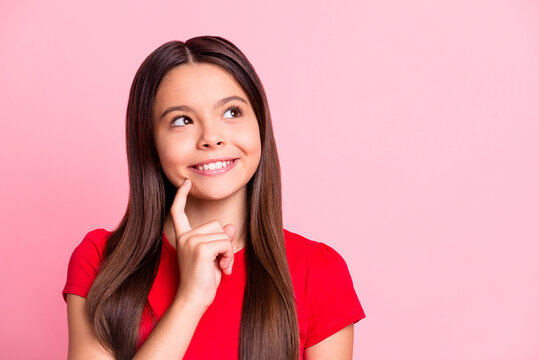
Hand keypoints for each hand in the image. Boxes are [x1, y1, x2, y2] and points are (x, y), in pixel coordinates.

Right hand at [169, 179, 236, 308]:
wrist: (193, 300)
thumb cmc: (203, 281)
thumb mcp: (214, 257)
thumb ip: (221, 240)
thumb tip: (231, 226)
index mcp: (183, 237)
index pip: (179, 212)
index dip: (181, 196)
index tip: (185, 183)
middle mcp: (185, 237)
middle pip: (216, 225)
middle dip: (225, 243)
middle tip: (221, 262)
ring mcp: (191, 241)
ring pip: (224, 234)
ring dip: (228, 251)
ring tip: (221, 266)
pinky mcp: (200, 248)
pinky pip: (225, 243)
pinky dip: (229, 255)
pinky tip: (222, 268)